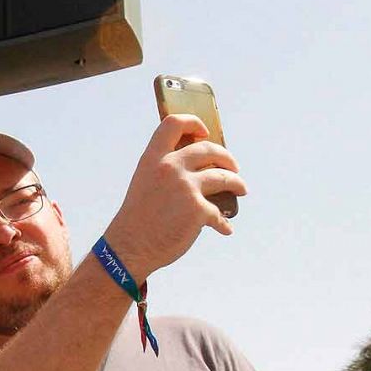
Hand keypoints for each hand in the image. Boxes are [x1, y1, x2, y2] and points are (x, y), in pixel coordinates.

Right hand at [101, 114, 245, 281]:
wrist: (129, 247)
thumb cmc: (137, 219)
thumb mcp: (144, 183)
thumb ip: (164, 170)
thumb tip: (197, 168)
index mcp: (153, 158)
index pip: (174, 124)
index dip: (193, 123)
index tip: (205, 132)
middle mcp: (170, 167)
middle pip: (209, 150)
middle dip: (227, 157)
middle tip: (233, 167)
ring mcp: (186, 187)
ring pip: (224, 177)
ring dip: (237, 183)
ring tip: (241, 189)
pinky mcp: (198, 209)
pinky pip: (219, 214)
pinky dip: (223, 223)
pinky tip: (225, 228)